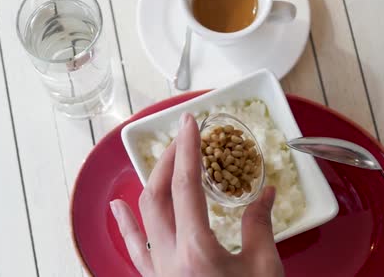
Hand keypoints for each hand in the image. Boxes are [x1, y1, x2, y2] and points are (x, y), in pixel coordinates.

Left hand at [110, 113, 283, 276]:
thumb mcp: (265, 269)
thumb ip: (260, 226)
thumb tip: (266, 193)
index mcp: (197, 249)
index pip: (186, 185)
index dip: (188, 149)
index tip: (190, 122)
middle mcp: (169, 258)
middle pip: (158, 194)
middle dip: (168, 159)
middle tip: (184, 137)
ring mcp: (158, 272)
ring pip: (143, 216)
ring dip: (152, 183)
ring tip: (160, 159)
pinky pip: (135, 249)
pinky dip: (126, 225)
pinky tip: (117, 208)